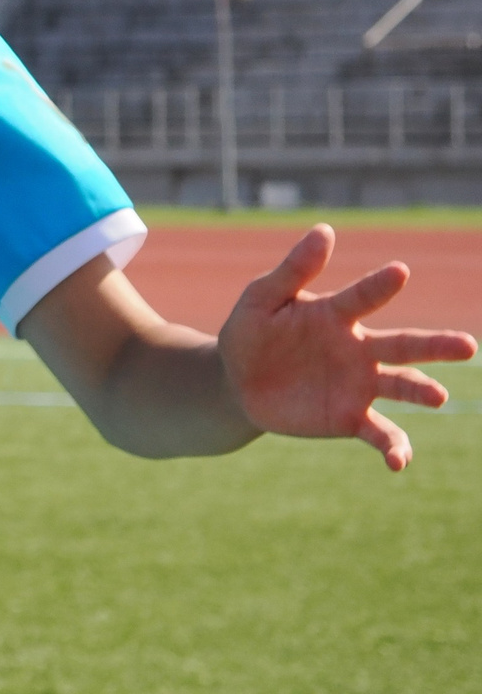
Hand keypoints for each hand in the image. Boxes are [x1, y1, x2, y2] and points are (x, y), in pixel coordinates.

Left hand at [219, 225, 472, 470]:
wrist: (235, 382)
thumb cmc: (251, 332)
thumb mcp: (263, 298)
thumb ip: (294, 270)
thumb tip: (326, 230)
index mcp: (338, 315)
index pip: (363, 297)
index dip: (380, 285)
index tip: (399, 271)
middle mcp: (359, 349)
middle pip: (404, 345)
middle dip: (436, 346)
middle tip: (467, 346)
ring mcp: (359, 385)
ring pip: (402, 388)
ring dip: (422, 392)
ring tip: (439, 397)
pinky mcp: (349, 418)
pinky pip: (380, 433)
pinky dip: (394, 447)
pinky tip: (399, 462)